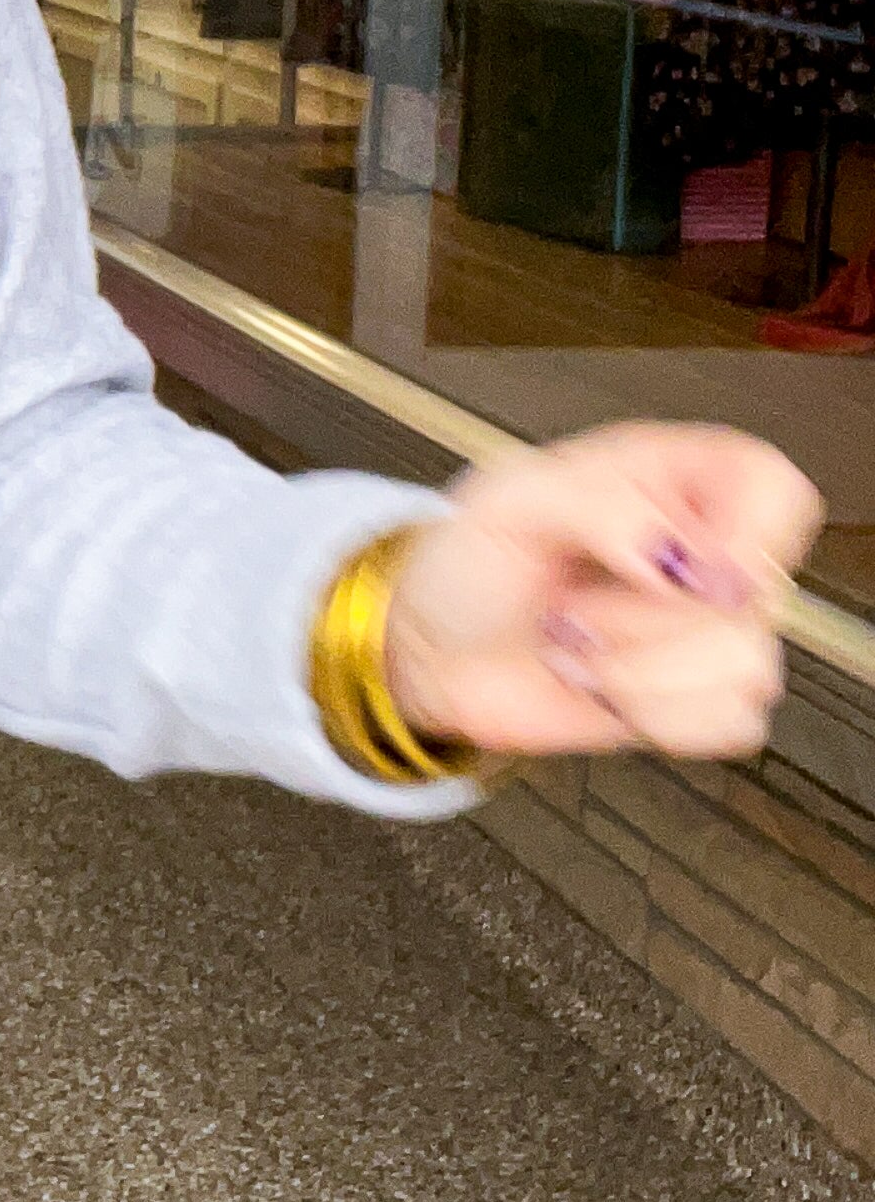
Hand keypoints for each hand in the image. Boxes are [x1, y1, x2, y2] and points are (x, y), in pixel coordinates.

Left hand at [386, 423, 823, 762]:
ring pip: (746, 668)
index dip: (744, 535)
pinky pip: (731, 724)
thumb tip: (680, 556)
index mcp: (671, 476)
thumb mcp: (509, 500)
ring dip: (637, 673)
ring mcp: (706, 627)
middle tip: (571, 609)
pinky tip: (606, 688)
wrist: (430, 653)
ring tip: (578, 646)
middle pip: (756, 596)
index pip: (771, 489)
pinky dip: (656, 718)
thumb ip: (603, 507)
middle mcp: (704, 548)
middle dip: (643, 621)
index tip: (679, 571)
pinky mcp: (695, 697)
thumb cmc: (464, 562)